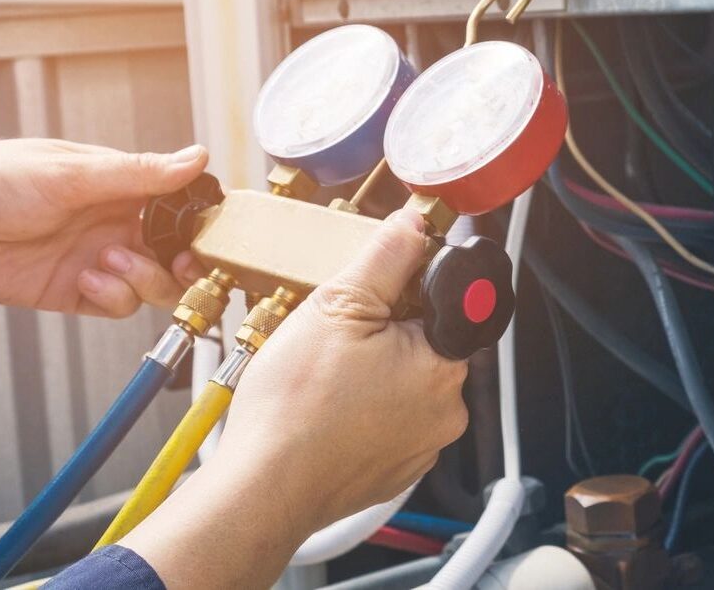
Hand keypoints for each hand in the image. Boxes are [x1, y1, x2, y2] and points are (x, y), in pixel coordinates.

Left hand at [0, 139, 209, 315]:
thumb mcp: (69, 173)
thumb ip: (137, 173)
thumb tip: (195, 156)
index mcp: (117, 183)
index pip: (177, 202)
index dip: (199, 219)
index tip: (210, 232)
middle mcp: (112, 220)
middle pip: (174, 249)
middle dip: (185, 260)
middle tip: (181, 262)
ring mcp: (95, 257)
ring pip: (153, 281)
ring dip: (144, 277)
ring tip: (111, 262)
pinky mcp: (73, 291)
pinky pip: (117, 305)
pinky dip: (113, 296)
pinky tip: (86, 279)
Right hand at [123, 210, 468, 588]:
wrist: (261, 488)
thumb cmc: (294, 409)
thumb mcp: (337, 305)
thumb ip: (385, 257)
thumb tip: (414, 224)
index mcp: (443, 366)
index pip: (451, 305)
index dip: (412, 289)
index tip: (379, 292)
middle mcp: (447, 411)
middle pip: (427, 342)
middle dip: (387, 329)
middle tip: (339, 334)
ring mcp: (422, 446)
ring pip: (405, 382)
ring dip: (373, 369)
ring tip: (325, 373)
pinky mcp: (395, 470)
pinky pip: (388, 421)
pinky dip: (363, 409)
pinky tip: (326, 404)